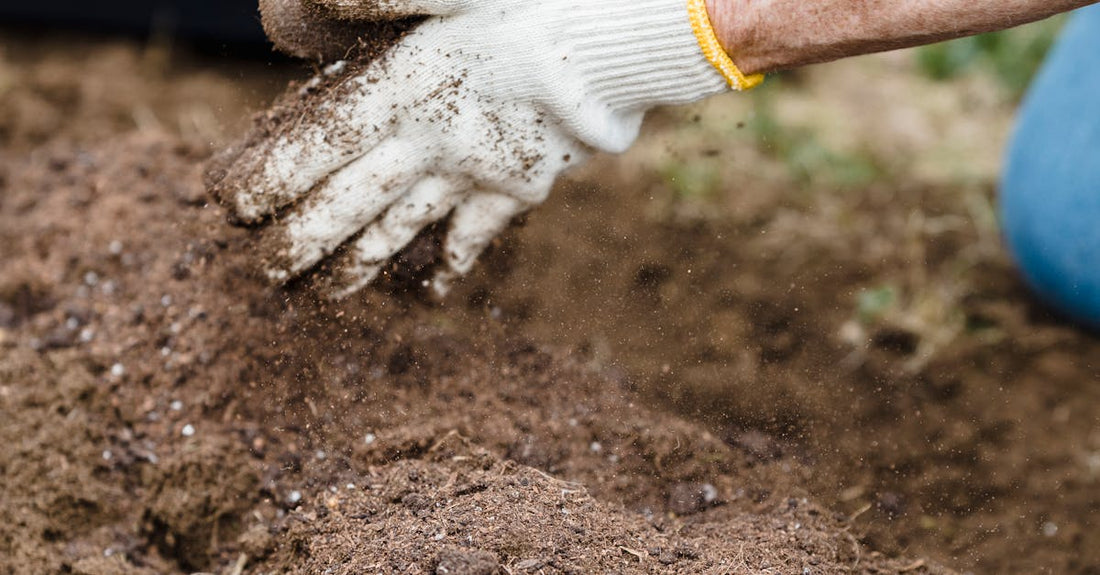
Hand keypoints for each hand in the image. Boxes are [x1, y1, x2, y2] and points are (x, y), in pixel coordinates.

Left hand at [209, 0, 743, 298]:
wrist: (622, 41)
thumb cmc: (533, 2)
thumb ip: (368, 1)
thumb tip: (287, 22)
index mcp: (404, 89)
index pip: (319, 148)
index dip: (272, 183)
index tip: (234, 211)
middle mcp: (430, 143)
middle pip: (351, 208)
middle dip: (302, 245)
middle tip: (265, 276)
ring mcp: (475, 173)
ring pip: (403, 232)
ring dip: (359, 267)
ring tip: (323, 297)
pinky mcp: (518, 188)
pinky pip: (474, 237)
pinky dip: (449, 267)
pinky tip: (429, 292)